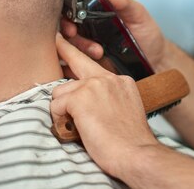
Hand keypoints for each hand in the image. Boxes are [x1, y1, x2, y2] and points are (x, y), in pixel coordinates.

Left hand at [51, 34, 160, 177]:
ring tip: (77, 125)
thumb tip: (86, 101)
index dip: (78, 53)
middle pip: (76, 61)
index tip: (66, 41)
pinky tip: (74, 128)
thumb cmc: (129, 141)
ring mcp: (93, 85)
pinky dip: (60, 119)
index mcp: (120, 81)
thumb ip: (106, 98)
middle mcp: (108, 78)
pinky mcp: (80, 98)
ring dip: (63, 108)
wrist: (137, 153)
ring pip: (61, 91)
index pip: (94, 64)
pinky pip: (56, 105)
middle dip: (65, 50)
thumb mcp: (123, 110)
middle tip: (57, 40)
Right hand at [60, 0, 169, 69]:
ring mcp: (87, 51)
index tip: (72, 23)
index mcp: (94, 16)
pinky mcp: (90, 68)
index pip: (71, 13)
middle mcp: (87, 32)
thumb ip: (123, 1)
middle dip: (69, 35)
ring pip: (67, 51)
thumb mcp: (138, 13)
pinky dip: (74, 70)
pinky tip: (85, 68)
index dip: (66, 17)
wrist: (156, 59)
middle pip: (65, 32)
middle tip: (76, 36)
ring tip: (98, 52)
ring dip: (76, 52)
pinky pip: (74, 69)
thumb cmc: (147, 33)